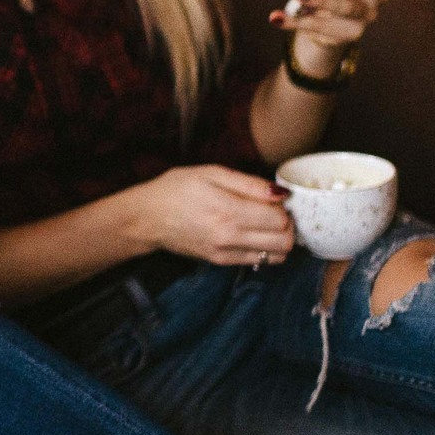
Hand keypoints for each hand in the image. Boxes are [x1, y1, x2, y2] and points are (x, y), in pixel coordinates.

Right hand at [123, 164, 292, 266]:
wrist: (147, 218)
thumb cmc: (176, 189)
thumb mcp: (211, 173)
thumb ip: (249, 183)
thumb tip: (282, 193)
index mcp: (228, 210)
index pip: (280, 219)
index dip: (284, 206)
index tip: (274, 197)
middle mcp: (229, 236)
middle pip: (284, 241)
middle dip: (288, 225)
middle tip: (275, 211)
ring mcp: (226, 253)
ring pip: (277, 255)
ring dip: (280, 239)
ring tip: (266, 223)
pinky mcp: (221, 262)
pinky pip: (259, 261)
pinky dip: (266, 249)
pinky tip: (253, 234)